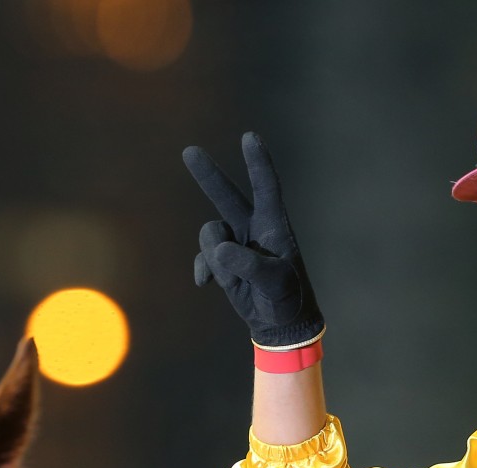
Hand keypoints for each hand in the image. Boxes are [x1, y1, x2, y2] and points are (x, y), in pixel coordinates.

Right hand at [183, 132, 324, 348]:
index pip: (266, 188)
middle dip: (208, 175)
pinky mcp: (222, 261)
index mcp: (273, 226)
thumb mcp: (275, 283)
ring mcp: (235, 243)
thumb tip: (220, 249)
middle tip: (190, 151)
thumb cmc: (287, 298)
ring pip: (210, 234)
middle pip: (227, 195)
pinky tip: (206, 284)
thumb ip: (250, 266)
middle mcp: (253, 228)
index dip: (258, 163)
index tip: (249, 137)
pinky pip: (203, 257)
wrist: (280, 321)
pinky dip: (204, 270)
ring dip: (215, 257)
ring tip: (231, 280)